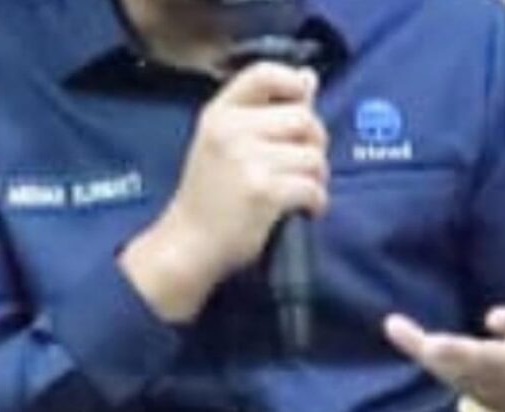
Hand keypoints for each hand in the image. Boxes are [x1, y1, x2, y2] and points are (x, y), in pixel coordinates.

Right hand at [121, 62, 328, 321]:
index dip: (294, 82)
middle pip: (303, 118)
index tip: (303, 103)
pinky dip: (316, 203)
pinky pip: (312, 188)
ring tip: (298, 193)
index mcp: (219, 114)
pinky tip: (302, 211)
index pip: (264, 73)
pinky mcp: (264, 192)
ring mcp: (247, 161)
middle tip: (303, 166)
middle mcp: (231, 130)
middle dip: (315, 144)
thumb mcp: (223, 143)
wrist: (188, 245)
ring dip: (316, 179)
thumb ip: (264, 113)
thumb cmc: (210, 196)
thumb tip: (310, 79)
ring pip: (313, 157)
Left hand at [385, 248, 504, 411]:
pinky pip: (439, 370)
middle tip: (434, 345)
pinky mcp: (471, 386)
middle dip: (460, 354)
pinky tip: (393, 327)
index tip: (496, 316)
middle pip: (485, 362)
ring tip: (397, 328)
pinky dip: (415, 348)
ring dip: (426, 351)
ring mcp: (491, 382)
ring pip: (455, 370)